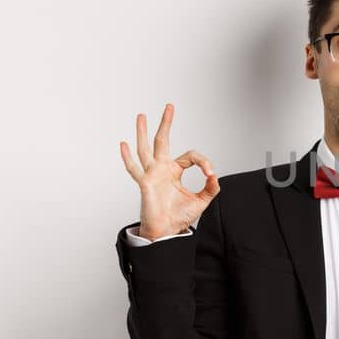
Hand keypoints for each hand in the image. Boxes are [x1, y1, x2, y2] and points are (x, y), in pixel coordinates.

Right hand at [119, 103, 219, 239]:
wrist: (167, 231)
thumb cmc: (179, 217)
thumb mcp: (201, 201)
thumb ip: (210, 188)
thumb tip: (214, 176)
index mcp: (175, 171)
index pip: (190, 156)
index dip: (203, 162)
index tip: (210, 173)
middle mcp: (162, 169)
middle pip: (162, 141)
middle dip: (166, 123)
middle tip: (169, 107)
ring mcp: (152, 174)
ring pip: (146, 149)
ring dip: (143, 132)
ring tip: (142, 115)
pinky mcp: (145, 183)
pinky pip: (134, 169)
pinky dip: (128, 157)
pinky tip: (123, 144)